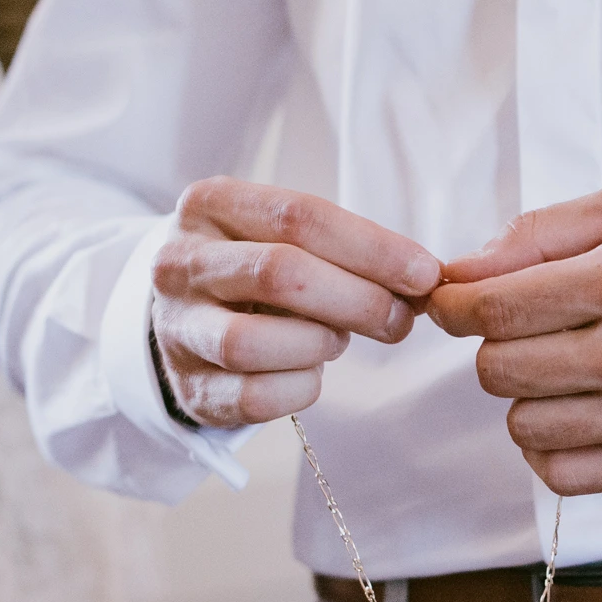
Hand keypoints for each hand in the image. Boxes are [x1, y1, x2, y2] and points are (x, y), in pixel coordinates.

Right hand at [152, 177, 443, 426]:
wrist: (185, 314)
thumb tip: (422, 281)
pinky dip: (300, 387)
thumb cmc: (256, 270)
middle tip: (399, 318)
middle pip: (280, 273)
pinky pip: (255, 396)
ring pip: (253, 342)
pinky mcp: (187, 387)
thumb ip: (345, 249)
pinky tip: (308, 371)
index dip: (372, 248)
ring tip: (335, 339)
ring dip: (318, 343)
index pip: (299, 217)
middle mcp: (180, 262)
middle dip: (358, 299)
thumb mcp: (287, 238)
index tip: (425, 274)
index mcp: (210, 205)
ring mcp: (176, 327)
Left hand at [427, 182, 601, 495]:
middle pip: (496, 370)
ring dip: (526, 396)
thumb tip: (461, 271)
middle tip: (527, 328)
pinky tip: (574, 413)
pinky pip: (559, 474)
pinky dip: (550, 447)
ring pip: (521, 425)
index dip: (453, 305)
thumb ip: (541, 232)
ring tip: (564, 369)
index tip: (452, 301)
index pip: (493, 308)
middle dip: (494, 345)